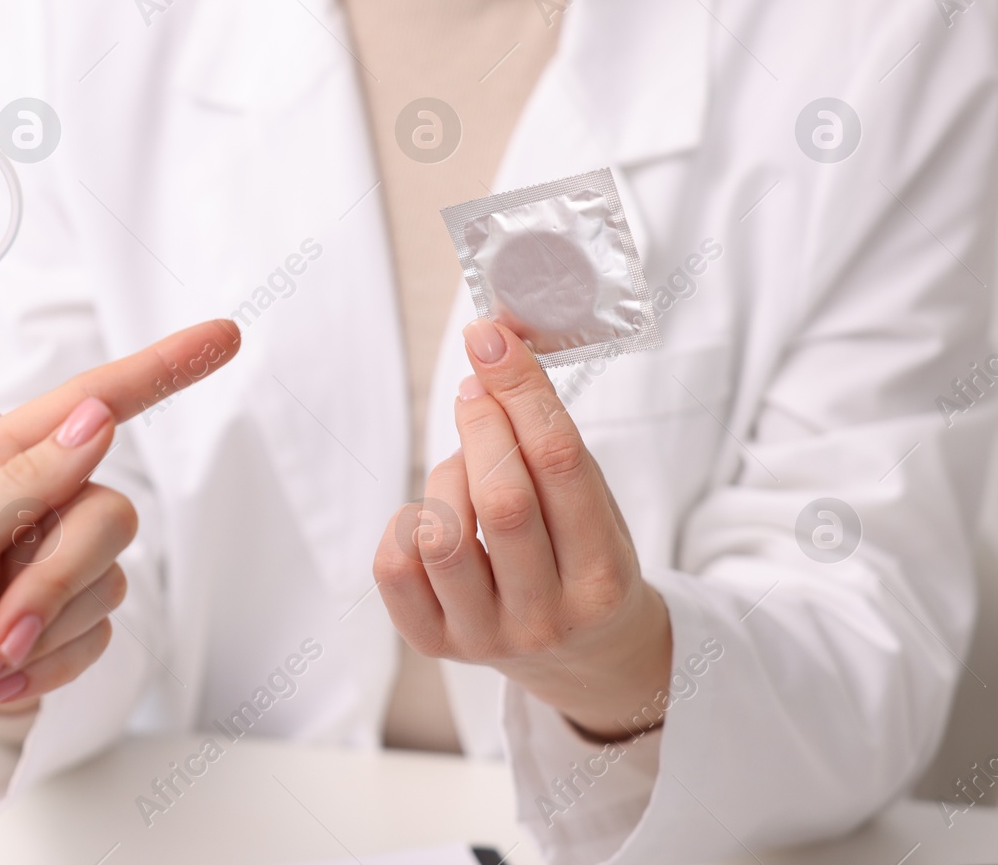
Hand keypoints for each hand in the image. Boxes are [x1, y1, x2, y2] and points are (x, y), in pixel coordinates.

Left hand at [0, 319, 240, 864]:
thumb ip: (27, 477)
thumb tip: (98, 416)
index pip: (91, 403)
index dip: (162, 368)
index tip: (225, 336)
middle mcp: (22, 508)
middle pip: (106, 516)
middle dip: (54, 585)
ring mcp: (36, 566)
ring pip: (105, 584)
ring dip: (38, 636)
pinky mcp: (49, 624)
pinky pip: (96, 637)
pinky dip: (42, 669)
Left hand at [373, 319, 671, 740]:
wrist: (584, 658)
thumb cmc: (585, 561)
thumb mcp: (595, 506)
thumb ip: (550, 445)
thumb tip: (489, 362)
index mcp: (603, 576)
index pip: (561, 465)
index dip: (521, 391)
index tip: (492, 339)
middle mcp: (547, 615)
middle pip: (502, 500)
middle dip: (481, 422)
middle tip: (476, 387)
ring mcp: (487, 637)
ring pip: (442, 533)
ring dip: (447, 475)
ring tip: (465, 468)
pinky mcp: (434, 644)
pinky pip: (394, 566)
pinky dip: (407, 521)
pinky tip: (435, 515)